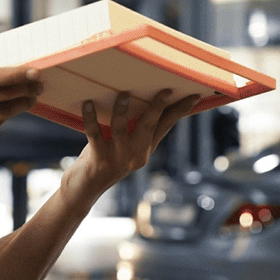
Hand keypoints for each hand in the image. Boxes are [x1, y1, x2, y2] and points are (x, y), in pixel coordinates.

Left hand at [64, 89, 197, 196]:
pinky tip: (88, 103)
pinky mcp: (98, 159)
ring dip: (122, 111)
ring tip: (124, 94)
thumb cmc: (103, 160)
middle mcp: (135, 154)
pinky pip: (94, 134)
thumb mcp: (123, 147)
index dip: (180, 111)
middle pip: (149, 126)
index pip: (166, 126)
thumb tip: (137, 97)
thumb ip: (132, 130)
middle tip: (166, 90)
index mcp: (144, 149)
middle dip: (158, 107)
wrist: (85, 189)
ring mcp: (116, 157)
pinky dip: (91, 118)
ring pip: (121, 129)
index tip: (194, 96)